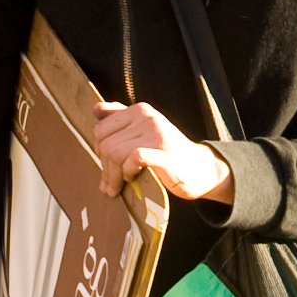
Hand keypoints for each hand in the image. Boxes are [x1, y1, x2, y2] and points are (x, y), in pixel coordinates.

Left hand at [92, 101, 230, 203]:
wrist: (201, 169)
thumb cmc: (168, 153)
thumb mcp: (144, 132)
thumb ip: (121, 119)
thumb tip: (95, 108)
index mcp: (140, 110)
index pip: (101, 129)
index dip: (98, 150)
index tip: (105, 165)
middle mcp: (147, 117)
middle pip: (106, 143)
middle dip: (104, 167)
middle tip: (108, 183)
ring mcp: (157, 133)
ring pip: (115, 152)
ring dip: (112, 175)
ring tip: (116, 187)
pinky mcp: (164, 152)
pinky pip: (133, 158)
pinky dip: (127, 171)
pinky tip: (132, 178)